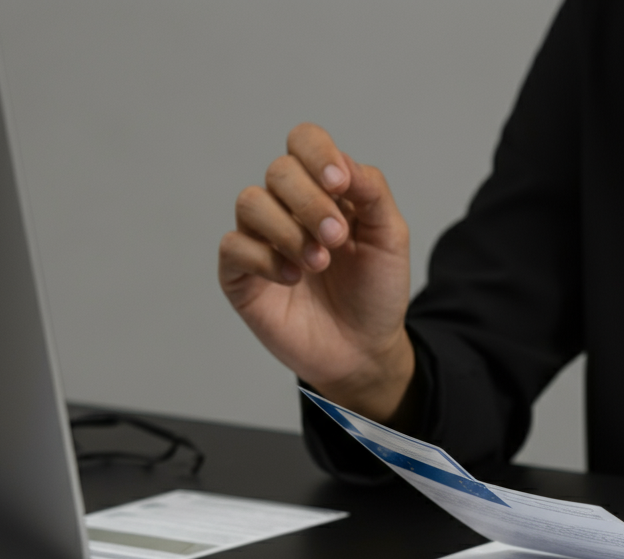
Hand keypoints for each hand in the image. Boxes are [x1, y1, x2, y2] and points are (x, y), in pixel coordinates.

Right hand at [219, 123, 413, 423]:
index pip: (304, 142)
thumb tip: (342, 162)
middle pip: (279, 170)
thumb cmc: (375, 293)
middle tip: (337, 239)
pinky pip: (234, 247)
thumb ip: (371, 192)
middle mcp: (287, 208)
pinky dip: (265, 258)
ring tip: (319, 264)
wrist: (364, 350)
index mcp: (323, 190)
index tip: (340, 186)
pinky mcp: (241, 276)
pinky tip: (293, 279)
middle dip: (310, 201)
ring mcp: (261, 240)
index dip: (317, 154)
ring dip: (289, 230)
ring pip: (250, 202)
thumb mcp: (390, 239)